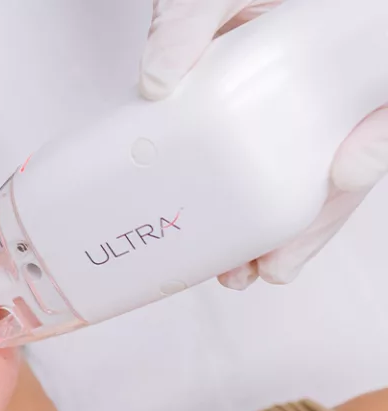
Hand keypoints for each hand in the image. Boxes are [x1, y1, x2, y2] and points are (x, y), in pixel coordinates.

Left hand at [139, 0, 387, 289]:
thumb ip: (192, 18)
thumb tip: (158, 78)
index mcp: (343, 44)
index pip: (379, 107)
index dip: (376, 142)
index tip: (346, 171)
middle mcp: (329, 81)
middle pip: (345, 161)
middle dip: (314, 221)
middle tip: (273, 266)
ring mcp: (299, 106)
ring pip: (312, 179)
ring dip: (281, 232)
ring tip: (243, 273)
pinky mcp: (263, 124)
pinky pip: (273, 173)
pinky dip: (252, 211)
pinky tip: (227, 245)